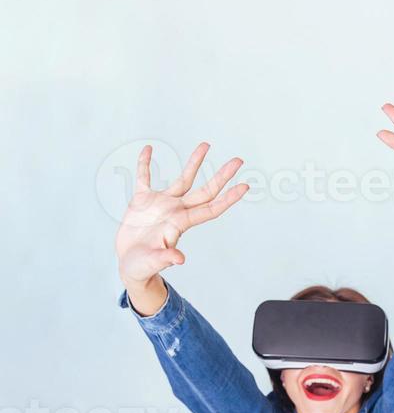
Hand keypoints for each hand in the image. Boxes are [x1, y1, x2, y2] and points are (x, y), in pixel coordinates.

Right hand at [116, 143, 248, 285]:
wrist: (130, 265)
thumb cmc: (143, 268)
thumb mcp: (152, 263)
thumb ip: (165, 258)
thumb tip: (179, 258)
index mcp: (181, 224)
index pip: (211, 208)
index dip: (228, 198)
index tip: (245, 186)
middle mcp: (176, 211)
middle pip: (204, 191)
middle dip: (222, 176)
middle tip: (238, 160)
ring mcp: (161, 204)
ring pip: (183, 179)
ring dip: (194, 162)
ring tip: (206, 145)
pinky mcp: (142, 200)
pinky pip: (144, 177)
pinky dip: (145, 163)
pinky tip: (148, 149)